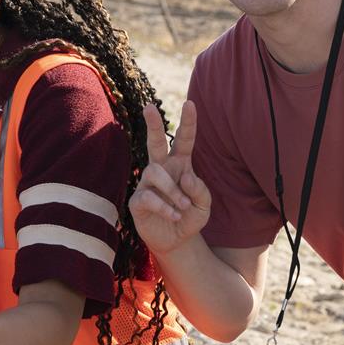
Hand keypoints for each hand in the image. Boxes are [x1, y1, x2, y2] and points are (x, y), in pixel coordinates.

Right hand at [129, 101, 211, 255]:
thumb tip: (185, 176)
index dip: (188, 122)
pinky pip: (148, 196)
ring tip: (183, 206)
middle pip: (155, 142)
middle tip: (149, 107)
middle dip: (153, 124)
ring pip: (155, 171)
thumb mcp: (205, 205)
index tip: (190, 103)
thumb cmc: (190, 217)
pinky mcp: (138, 200)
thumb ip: (201, 190)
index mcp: (181, 165)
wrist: (177, 241)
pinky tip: (174, 215)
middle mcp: (162, 169)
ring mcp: (147, 184)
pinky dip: (165, 207)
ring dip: (172, 190)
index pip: (184, 140)